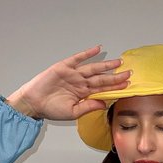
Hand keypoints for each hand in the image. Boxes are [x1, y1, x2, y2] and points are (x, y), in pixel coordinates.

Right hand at [5, 45, 130, 120]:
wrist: (34, 103)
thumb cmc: (51, 109)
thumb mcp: (73, 112)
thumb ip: (89, 107)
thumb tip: (104, 104)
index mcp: (83, 94)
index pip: (102, 89)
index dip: (115, 87)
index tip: (127, 85)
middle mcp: (80, 83)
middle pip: (101, 78)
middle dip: (115, 76)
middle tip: (129, 73)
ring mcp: (73, 74)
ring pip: (93, 68)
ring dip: (106, 65)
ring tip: (118, 62)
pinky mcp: (64, 67)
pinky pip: (78, 59)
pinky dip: (87, 54)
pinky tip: (98, 49)